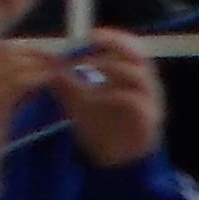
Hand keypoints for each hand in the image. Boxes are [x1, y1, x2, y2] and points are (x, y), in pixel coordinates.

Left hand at [51, 27, 167, 168]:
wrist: (113, 163)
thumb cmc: (99, 128)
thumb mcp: (78, 101)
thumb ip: (67, 82)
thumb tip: (48, 63)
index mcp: (132, 76)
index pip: (130, 47)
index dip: (114, 38)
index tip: (91, 35)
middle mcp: (145, 86)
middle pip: (139, 56)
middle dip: (115, 47)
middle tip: (91, 46)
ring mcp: (150, 103)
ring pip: (138, 75)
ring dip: (110, 69)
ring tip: (87, 71)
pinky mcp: (148, 121)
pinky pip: (134, 100)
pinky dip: (112, 94)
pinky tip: (92, 97)